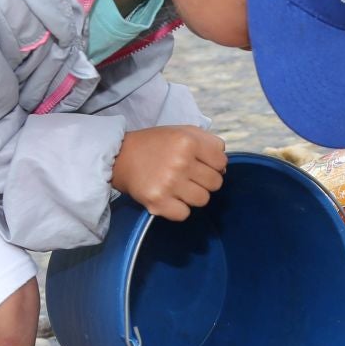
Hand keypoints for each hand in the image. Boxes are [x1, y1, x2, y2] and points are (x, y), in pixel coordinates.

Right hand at [111, 126, 225, 219]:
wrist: (120, 157)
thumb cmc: (156, 145)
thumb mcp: (183, 131)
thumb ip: (209, 142)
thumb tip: (223, 167)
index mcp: (188, 142)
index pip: (222, 162)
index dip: (213, 165)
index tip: (199, 164)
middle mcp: (180, 162)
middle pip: (215, 183)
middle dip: (205, 181)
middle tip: (188, 176)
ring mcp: (169, 184)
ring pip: (203, 200)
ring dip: (193, 195)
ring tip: (178, 186)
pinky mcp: (158, 202)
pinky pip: (184, 214)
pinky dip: (178, 209)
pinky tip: (169, 197)